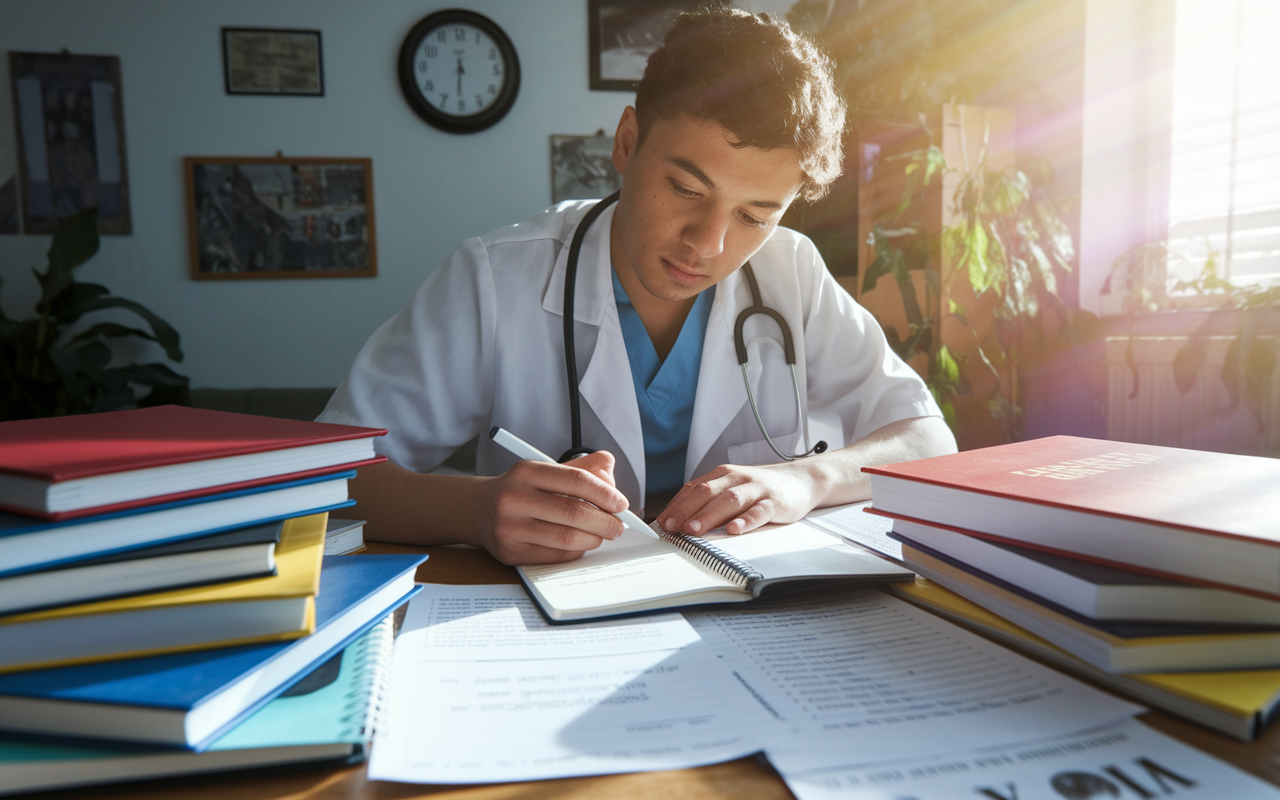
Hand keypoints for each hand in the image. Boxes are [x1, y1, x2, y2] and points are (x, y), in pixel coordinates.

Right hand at [475, 451, 628, 564]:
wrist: (478, 509)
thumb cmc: (521, 490)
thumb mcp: (545, 470)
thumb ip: (580, 468)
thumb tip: (609, 472)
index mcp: (526, 472)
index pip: (577, 481)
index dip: (605, 493)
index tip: (621, 504)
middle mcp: (514, 498)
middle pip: (574, 512)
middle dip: (605, 521)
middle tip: (618, 526)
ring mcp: (509, 528)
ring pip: (566, 538)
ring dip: (594, 538)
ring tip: (603, 535)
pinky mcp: (509, 552)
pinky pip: (555, 556)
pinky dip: (576, 551)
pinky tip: (582, 544)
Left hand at [656, 461, 824, 536]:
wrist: (801, 479)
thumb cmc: (761, 488)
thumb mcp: (732, 488)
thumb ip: (710, 501)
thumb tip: (679, 520)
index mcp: (722, 475)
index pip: (693, 489)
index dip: (676, 506)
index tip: (661, 523)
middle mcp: (737, 479)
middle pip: (707, 493)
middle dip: (686, 510)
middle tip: (671, 527)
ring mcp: (756, 489)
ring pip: (729, 501)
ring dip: (709, 515)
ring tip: (694, 529)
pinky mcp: (775, 502)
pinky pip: (759, 511)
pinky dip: (747, 520)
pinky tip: (736, 530)